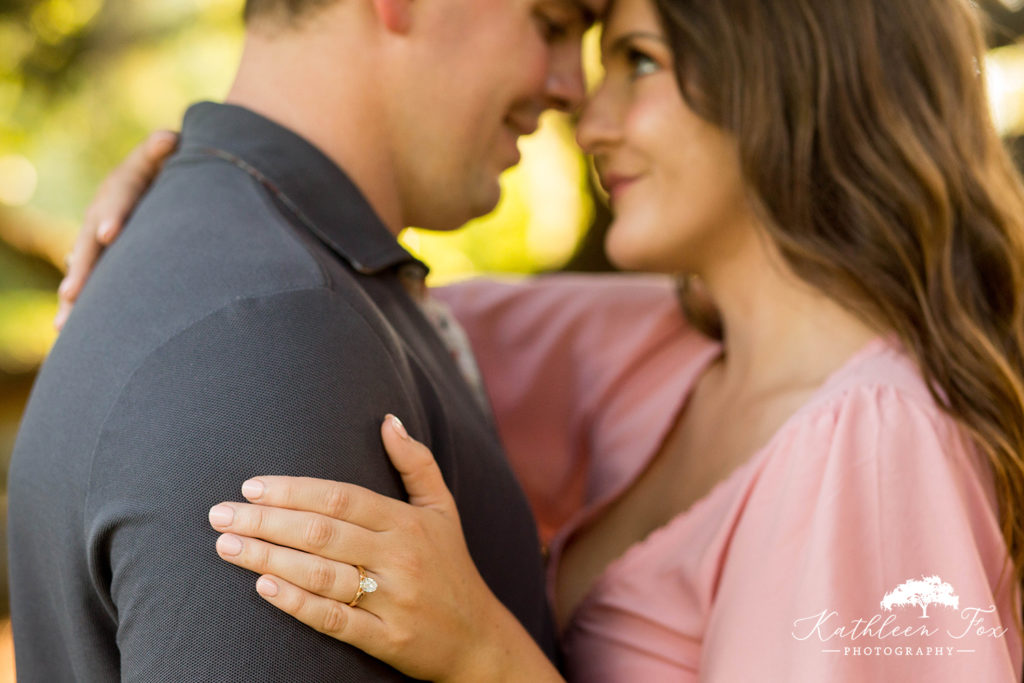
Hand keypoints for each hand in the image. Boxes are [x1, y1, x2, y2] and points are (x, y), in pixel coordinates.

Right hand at [56, 130, 178, 329]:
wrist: (154, 180)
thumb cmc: (166, 167)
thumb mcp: (164, 155)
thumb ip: (162, 148)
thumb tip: (170, 139)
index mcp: (120, 189)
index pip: (117, 201)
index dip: (112, 215)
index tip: (108, 233)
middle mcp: (101, 215)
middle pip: (89, 245)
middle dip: (82, 270)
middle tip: (72, 293)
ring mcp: (98, 239)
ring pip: (84, 270)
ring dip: (75, 296)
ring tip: (64, 324)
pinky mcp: (105, 258)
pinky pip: (92, 282)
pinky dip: (82, 305)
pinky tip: (71, 333)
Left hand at [207, 415, 560, 682]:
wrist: (478, 638)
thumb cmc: (451, 566)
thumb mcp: (443, 509)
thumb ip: (416, 463)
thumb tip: (387, 419)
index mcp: (408, 522)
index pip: (341, 497)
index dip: (294, 490)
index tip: (251, 486)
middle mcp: (399, 557)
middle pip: (322, 532)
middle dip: (266, 520)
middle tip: (219, 514)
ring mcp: (393, 599)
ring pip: (321, 574)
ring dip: (268, 558)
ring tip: (227, 546)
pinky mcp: (386, 638)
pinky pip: (334, 619)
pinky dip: (296, 603)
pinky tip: (262, 588)